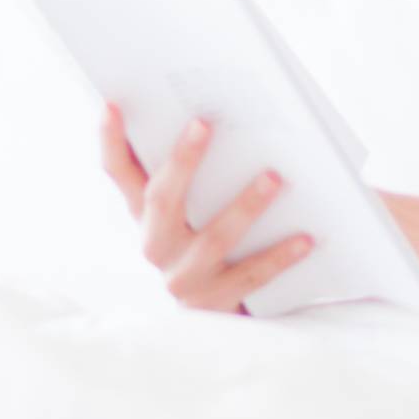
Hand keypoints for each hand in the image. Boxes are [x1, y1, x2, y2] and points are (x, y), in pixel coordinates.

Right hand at [99, 102, 314, 313]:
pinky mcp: (215, 302)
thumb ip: (195, 173)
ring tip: (275, 177)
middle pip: (162, 201)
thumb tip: (217, 117)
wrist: (214, 314)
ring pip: (214, 239)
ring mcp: (184, 277)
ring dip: (245, 206)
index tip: (112, 104)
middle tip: (204, 123)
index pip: (119, 174)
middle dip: (181, 162)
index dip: (111, 141)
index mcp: (145, 216)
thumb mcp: (189, 210)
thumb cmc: (207, 239)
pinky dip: (280, 255)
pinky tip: (307, 238)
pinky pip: (252, 274)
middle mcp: (156, 246)